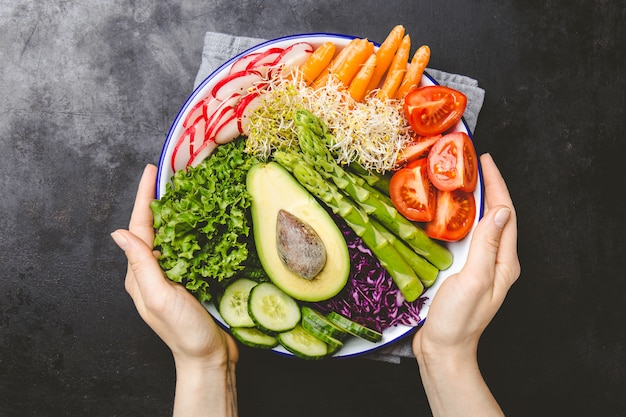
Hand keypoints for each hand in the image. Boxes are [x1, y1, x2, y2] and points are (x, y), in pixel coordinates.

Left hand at [111, 164, 237, 415]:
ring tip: (184, 189)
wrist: (208, 356)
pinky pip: (187, 249)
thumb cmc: (184, 331)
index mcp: (140, 274)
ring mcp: (171, 276)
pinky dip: (191, 230)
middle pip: (153, 227)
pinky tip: (201, 221)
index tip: (151, 171)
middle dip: (158, 199)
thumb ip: (141, 263)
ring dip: (175, 211)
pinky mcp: (189, 280)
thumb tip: (119, 232)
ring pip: (171, 236)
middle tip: (169, 173)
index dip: (144, 197)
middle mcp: (152, 272)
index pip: (139, 227)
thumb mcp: (159, 295)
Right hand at [412, 153, 519, 415]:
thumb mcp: (474, 278)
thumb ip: (487, 244)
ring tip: (460, 179)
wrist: (442, 348)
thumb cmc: (457, 318)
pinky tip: (446, 211)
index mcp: (503, 261)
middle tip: (471, 163)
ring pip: (481, 224)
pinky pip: (466, 236)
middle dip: (487, 186)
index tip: (485, 161)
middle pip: (496, 215)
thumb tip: (501, 211)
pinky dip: (459, 217)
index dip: (497, 184)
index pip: (505, 213)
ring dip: (474, 199)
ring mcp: (479, 265)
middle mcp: (495, 260)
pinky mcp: (464, 269)